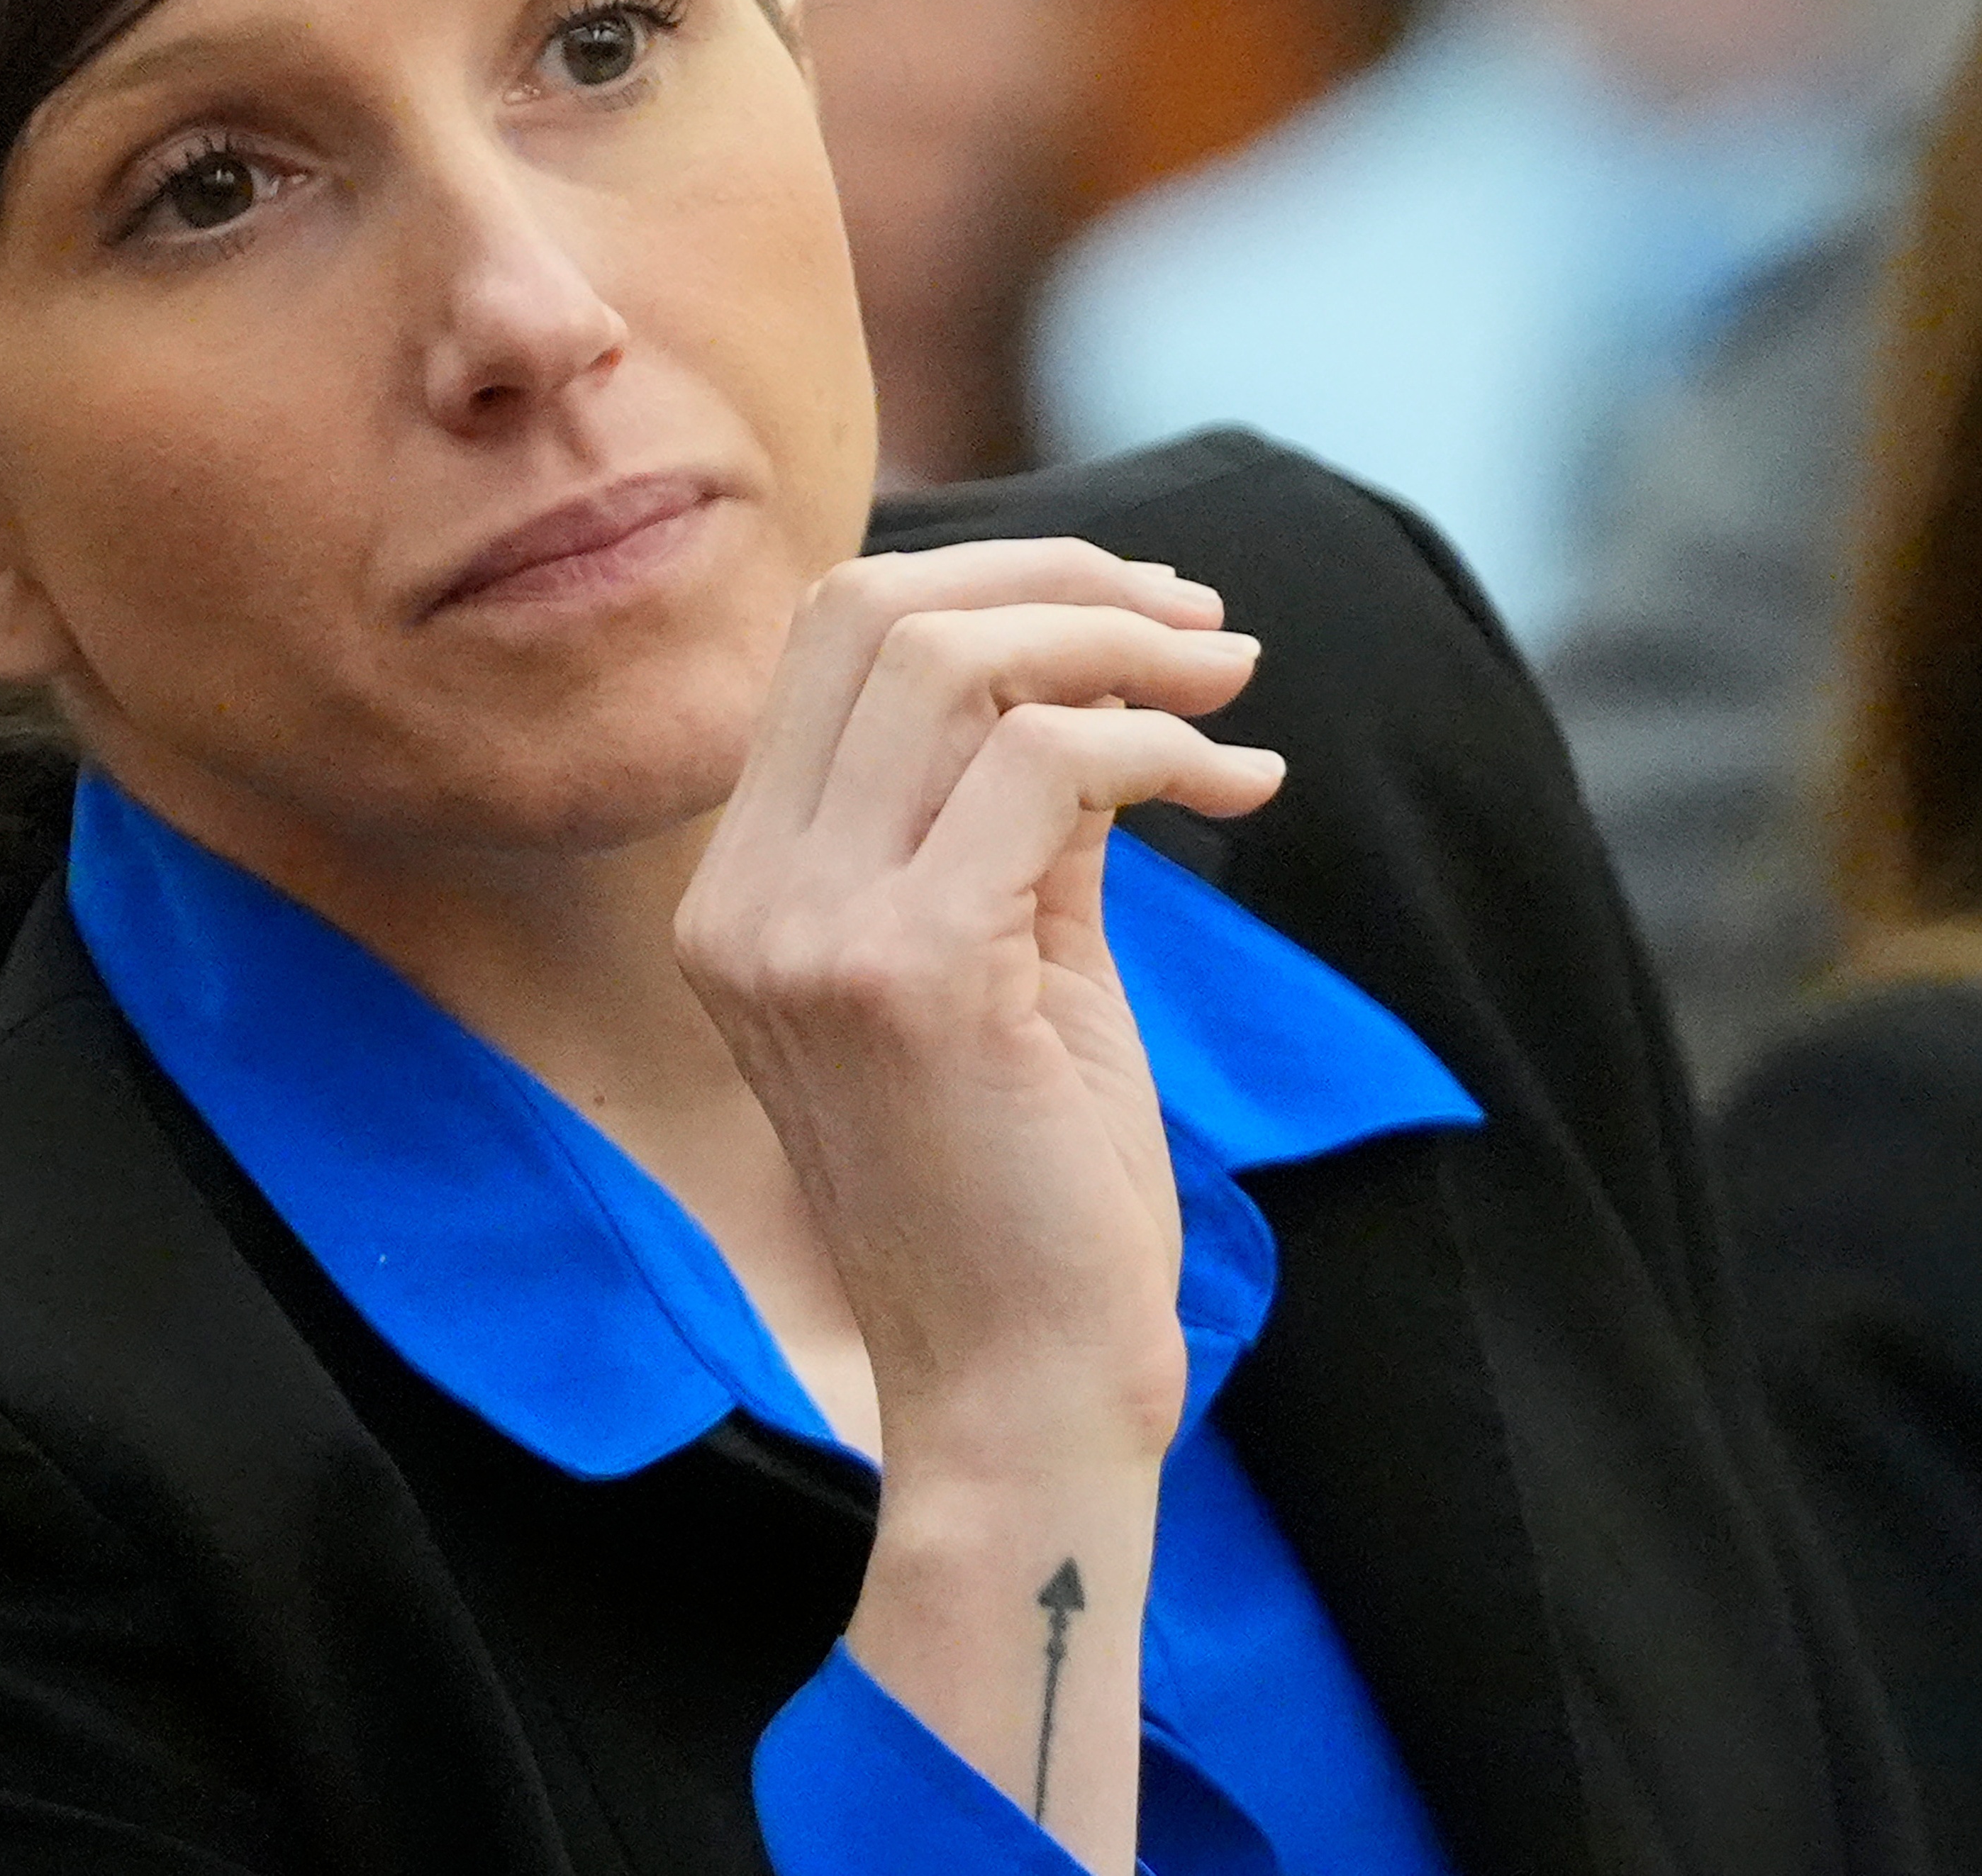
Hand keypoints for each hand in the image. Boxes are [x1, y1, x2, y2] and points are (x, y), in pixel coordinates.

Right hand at [677, 537, 1281, 1466]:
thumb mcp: (1009, 962)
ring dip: (1125, 648)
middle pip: (875, 611)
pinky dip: (1162, 744)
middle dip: (1064, 584)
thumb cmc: (1029, 1198)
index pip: (830, 638)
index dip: (991, 584)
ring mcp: (805, 932)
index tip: (1137, 616)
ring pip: (954, 661)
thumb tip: (1099, 671)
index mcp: (741, 891)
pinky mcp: (905, 972)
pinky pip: (1047, 763)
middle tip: (1205, 629)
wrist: (1022, 1397)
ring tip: (1234, 689)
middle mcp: (743, 898)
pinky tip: (1240, 792)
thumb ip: (1018, 816)